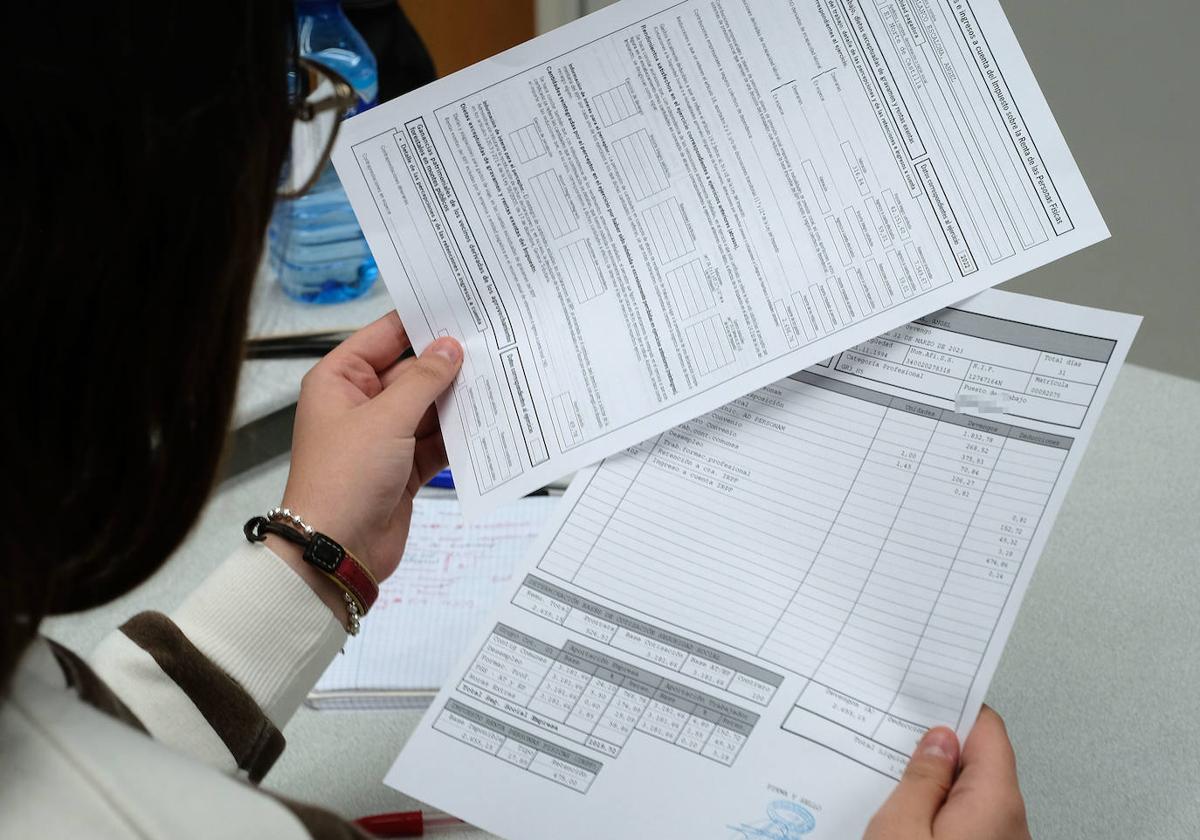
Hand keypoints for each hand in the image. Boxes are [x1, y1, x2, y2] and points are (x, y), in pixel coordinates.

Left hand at [268, 312, 461, 614]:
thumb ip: (423, 380)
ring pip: (429, 407)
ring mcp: (384, 436)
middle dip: (448, 364)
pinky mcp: (404, 466)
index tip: (459, 307)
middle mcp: (360, 404)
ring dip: (458, 400)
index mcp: (340, 380)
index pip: (385, 336)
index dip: (420, 321)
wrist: (337, 549)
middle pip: (412, 371)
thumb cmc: (342, 479)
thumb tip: (450, 348)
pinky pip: (437, 441)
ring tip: (498, 378)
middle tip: (490, 345)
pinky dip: (458, 435)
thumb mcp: (386, 419)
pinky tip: (487, 420)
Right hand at [863, 706, 1030, 839]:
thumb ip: (922, 778)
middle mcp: (1011, 824)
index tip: (924, 700)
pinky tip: (909, 819)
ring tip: (896, 784)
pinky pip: (969, 822)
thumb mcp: (900, 827)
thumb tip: (938, 742)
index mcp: (995, 803)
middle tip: (897, 743)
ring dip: (937, 786)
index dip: (955, 709)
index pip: (988, 731)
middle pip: (981, 764)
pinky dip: (941, 813)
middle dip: (939, 750)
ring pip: (972, 796)